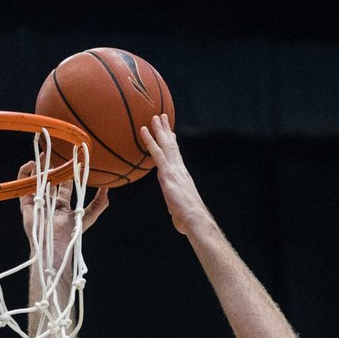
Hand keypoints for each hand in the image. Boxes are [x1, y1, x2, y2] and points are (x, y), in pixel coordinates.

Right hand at [18, 162, 108, 251]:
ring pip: (37, 179)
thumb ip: (99, 203)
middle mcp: (49, 202)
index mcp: (62, 205)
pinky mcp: (26, 202)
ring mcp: (37, 201)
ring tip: (44, 153)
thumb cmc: (70, 232)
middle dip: (52, 166)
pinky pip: (22, 184)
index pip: (65, 185)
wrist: (54, 242)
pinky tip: (33, 163)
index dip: (68, 172)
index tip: (72, 159)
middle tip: (55, 152)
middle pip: (50, 180)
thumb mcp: (89, 216)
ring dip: (39, 166)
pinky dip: (25, 172)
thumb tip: (108, 188)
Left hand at [139, 114, 209, 236]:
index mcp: (182, 176)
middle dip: (166, 130)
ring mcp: (174, 170)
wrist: (194, 219)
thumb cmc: (188, 220)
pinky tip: (144, 130)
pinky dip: (150, 141)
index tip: (170, 133)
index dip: (172, 143)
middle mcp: (179, 169)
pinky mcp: (167, 174)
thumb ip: (175, 206)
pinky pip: (157, 153)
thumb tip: (174, 212)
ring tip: (154, 117)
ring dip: (159, 130)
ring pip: (165, 145)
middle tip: (161, 117)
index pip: (176, 156)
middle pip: (172, 145)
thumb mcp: (179, 210)